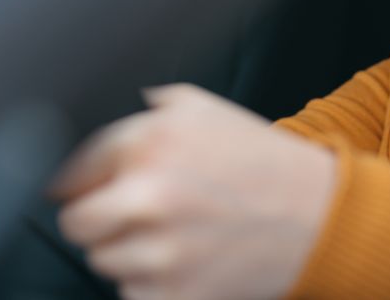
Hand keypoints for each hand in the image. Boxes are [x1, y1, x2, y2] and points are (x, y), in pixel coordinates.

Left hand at [52, 84, 336, 299]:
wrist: (318, 214)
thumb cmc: (259, 161)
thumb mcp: (203, 109)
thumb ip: (144, 111)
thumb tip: (92, 126)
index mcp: (149, 140)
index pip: (71, 171)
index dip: (85, 180)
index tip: (94, 187)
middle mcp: (148, 193)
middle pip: (75, 222)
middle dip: (97, 218)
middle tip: (131, 213)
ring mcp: (160, 250)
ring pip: (101, 261)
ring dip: (126, 251)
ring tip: (171, 233)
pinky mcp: (173, 295)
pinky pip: (129, 293)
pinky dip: (151, 283)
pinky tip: (185, 259)